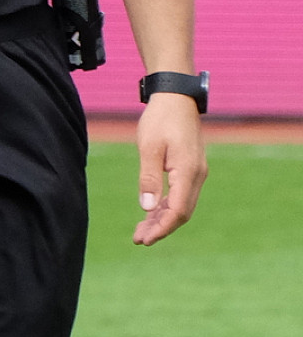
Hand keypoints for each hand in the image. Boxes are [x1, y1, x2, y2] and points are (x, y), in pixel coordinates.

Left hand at [133, 93, 207, 245]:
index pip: (177, 211)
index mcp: (188, 172)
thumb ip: (149, 178)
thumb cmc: (161, 118)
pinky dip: (167, 205)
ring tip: (142, 230)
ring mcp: (196, 172)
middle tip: (138, 239)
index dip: (161, 228)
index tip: (144, 240)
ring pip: (182, 205)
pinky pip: (181, 194)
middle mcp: (197, 176)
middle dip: (161, 228)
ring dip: (163, 218)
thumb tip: (147, 208)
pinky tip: (152, 211)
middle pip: (181, 212)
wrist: (176, 96)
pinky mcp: (191, 167)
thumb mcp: (149, 147)